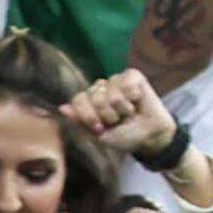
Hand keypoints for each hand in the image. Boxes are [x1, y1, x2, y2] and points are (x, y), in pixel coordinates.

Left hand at [62, 67, 181, 159]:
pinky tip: (137, 101)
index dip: (88, 116)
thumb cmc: (124, 137)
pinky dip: (134, 97)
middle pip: (96, 98)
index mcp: (88, 102)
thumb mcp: (100, 135)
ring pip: (113, 93)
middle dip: (109, 115)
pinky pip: (128, 84)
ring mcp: (115, 81)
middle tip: (119, 121)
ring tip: (129, 113)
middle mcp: (100, 88)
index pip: (78, 100)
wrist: (150, 136)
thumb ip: (81, 121)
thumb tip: (62, 108)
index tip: (100, 128)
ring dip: (124, 109)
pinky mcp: (133, 76)